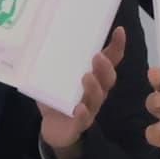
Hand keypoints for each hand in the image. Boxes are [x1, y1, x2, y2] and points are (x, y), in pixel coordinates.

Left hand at [39, 27, 124, 158]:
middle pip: (107, 79)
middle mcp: (96, 91)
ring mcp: (89, 108)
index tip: (119, 30)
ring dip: (94, 87)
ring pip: (97, 98)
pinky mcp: (78, 124)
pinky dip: (82, 114)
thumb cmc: (59, 96)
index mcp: (94, 76)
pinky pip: (82, 120)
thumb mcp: (57, 75)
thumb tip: (40, 32)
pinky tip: (79, 108)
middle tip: (98, 57)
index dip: (116, 46)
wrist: (54, 127)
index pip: (110, 60)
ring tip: (87, 77)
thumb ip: (54, 59)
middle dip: (105, 67)